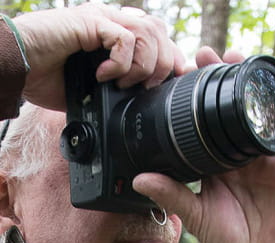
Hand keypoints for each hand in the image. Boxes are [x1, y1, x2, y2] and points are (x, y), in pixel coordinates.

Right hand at [14, 3, 185, 110]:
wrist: (18, 69)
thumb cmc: (50, 78)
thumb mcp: (98, 91)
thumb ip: (123, 89)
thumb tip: (148, 107)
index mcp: (118, 36)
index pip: (160, 40)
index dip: (172, 61)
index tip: (170, 86)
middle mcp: (113, 22)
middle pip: (161, 33)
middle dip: (163, 65)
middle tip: (145, 89)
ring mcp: (103, 18)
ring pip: (148, 33)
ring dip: (143, 66)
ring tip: (123, 84)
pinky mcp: (90, 20)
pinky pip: (124, 38)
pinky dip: (121, 63)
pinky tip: (103, 75)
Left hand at [133, 47, 274, 242]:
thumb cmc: (230, 241)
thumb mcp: (197, 217)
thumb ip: (174, 195)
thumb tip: (140, 179)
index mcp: (216, 164)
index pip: (204, 124)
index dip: (194, 99)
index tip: (179, 73)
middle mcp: (240, 157)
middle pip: (231, 111)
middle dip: (222, 80)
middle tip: (205, 54)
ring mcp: (265, 159)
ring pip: (258, 115)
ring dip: (249, 87)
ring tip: (236, 60)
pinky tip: (265, 94)